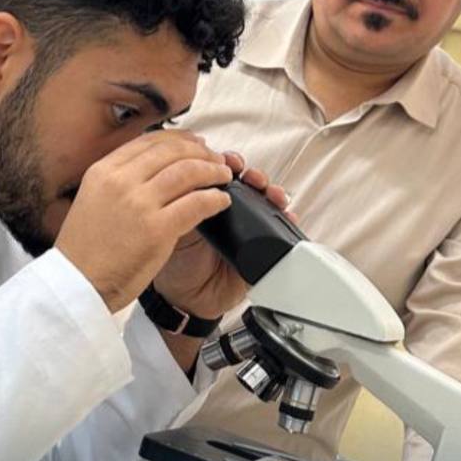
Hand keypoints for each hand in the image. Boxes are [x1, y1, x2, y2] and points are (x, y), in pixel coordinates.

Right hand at [56, 131, 234, 312]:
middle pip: (171, 152)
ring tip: (224, 176)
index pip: (148, 142)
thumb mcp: (91, 201)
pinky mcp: (157, 230)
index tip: (194, 143)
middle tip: (215, 159)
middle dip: (200, 152)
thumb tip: (150, 171)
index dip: (178, 139)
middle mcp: (120, 181)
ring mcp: (139, 204)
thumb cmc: (84, 251)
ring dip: (212, 171)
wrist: (76, 284)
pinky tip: (222, 201)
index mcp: (103, 172)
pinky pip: (197, 204)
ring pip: (188, 172)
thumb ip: (117, 183)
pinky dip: (214, 199)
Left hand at [153, 151, 292, 321]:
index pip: (221, 175)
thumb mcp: (174, 229)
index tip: (228, 160)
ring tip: (268, 192)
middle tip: (249, 175)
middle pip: (248, 184)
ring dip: (271, 193)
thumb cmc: (176, 264)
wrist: (186, 300)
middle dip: (252, 175)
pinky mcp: (263, 249)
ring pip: (267, 203)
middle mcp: (229, 212)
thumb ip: (184, 207)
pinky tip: (286, 214)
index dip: (226, 164)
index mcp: (206, 202)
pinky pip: (280, 232)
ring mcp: (248, 230)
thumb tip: (193, 179)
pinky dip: (286, 221)